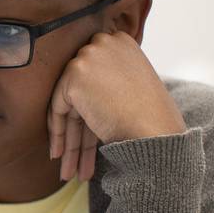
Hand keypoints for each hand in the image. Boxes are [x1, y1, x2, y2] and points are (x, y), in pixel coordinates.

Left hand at [48, 30, 185, 181]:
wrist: (156, 131)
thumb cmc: (153, 117)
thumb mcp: (132, 85)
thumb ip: (109, 80)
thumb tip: (85, 92)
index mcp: (121, 42)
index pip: (95, 77)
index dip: (89, 108)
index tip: (85, 133)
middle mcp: (103, 42)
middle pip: (82, 92)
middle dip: (78, 130)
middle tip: (73, 158)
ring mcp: (87, 57)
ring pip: (69, 103)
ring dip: (69, 140)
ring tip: (68, 170)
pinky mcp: (74, 76)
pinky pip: (57, 108)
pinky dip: (58, 134)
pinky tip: (59, 158)